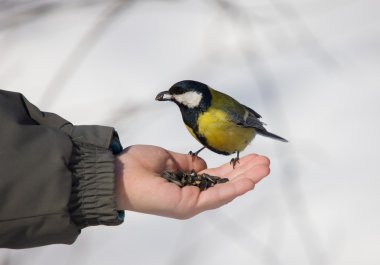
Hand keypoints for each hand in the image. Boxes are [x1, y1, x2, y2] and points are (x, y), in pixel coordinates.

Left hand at [115, 145, 269, 218]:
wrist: (117, 172)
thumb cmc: (138, 165)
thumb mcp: (169, 159)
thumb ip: (188, 163)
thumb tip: (202, 166)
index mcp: (188, 184)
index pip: (217, 177)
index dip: (235, 168)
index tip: (251, 158)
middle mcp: (192, 195)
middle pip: (226, 184)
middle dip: (247, 173)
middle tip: (265, 162)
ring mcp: (192, 202)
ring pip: (226, 191)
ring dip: (247, 179)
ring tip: (265, 167)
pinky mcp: (188, 205)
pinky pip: (216, 196)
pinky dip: (234, 188)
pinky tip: (250, 180)